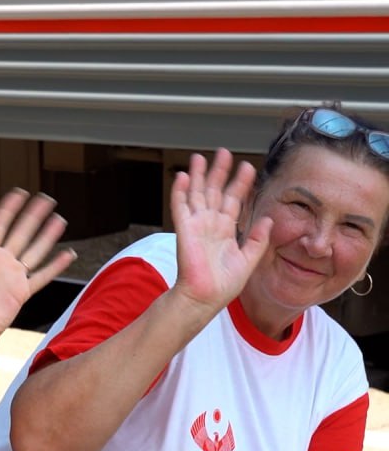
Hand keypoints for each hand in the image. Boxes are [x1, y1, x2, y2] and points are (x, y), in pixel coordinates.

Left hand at [0, 189, 74, 347]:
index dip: (9, 209)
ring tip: (59, 220)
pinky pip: (42, 276)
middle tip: (46, 199)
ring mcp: (13, 276)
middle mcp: (1, 262)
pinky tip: (67, 254)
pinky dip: (55, 266)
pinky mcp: (22, 291)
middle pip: (21, 233)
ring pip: (34, 250)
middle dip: (33, 216)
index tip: (19, 193)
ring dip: (47, 235)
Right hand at [169, 148, 272, 311]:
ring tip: (200, 157)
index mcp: (225, 231)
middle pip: (215, 192)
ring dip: (199, 175)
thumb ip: (258, 239)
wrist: (205, 297)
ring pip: (197, 194)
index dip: (240, 183)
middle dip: (219, 172)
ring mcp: (196, 226)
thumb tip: (268, 219)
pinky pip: (181, 206)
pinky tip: (184, 176)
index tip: (247, 167)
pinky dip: (181, 191)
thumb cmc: (223, 285)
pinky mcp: (184, 230)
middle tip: (223, 153)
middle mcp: (210, 225)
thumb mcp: (249, 260)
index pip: (234, 200)